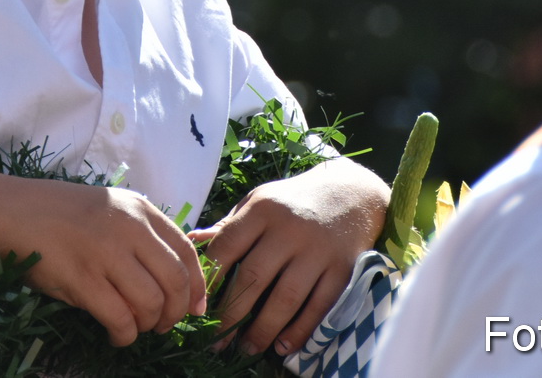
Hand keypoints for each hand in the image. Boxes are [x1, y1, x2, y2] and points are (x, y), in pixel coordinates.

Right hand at [4, 179, 207, 346]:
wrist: (11, 211)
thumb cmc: (61, 215)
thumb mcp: (111, 210)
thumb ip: (141, 238)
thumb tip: (175, 285)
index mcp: (139, 210)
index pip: (186, 251)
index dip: (198, 286)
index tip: (195, 309)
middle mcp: (129, 227)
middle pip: (176, 281)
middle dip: (176, 313)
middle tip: (162, 324)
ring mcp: (106, 252)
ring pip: (152, 303)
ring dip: (149, 325)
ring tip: (135, 326)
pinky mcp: (82, 278)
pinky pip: (120, 318)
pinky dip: (124, 335)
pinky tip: (116, 335)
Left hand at [189, 158, 388, 357]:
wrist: (349, 193)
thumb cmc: (293, 201)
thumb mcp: (260, 201)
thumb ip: (230, 225)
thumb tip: (193, 241)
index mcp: (263, 208)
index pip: (228, 245)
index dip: (210, 278)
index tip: (198, 304)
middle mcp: (289, 228)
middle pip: (254, 277)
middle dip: (231, 314)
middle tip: (217, 340)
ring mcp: (317, 250)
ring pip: (286, 297)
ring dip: (263, 329)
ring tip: (247, 348)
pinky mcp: (342, 268)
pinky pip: (319, 306)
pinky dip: (300, 330)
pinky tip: (282, 346)